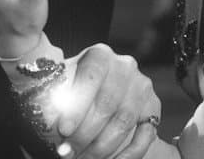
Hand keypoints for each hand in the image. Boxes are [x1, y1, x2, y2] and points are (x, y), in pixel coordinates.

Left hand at [54, 44, 160, 158]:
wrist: (98, 87)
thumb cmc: (74, 85)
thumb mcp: (61, 81)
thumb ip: (55, 93)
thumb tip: (50, 117)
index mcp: (100, 55)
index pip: (90, 78)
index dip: (77, 106)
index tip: (63, 130)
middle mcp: (125, 67)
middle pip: (107, 104)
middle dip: (84, 134)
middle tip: (67, 153)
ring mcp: (142, 87)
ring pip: (124, 122)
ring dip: (101, 148)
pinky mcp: (153, 108)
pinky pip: (145, 136)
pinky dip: (129, 154)